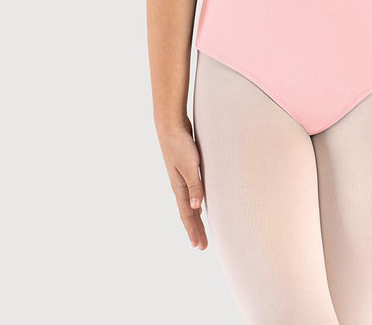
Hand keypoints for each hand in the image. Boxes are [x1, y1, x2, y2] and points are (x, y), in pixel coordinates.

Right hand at [158, 121, 207, 250]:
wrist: (170, 125)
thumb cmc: (181, 144)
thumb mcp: (190, 166)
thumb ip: (194, 186)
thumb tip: (196, 208)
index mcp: (180, 187)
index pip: (187, 215)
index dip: (194, 231)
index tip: (199, 246)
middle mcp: (179, 185)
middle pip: (188, 212)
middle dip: (195, 229)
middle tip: (202, 246)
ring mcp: (181, 177)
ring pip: (189, 203)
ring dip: (195, 218)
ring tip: (200, 230)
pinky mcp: (185, 168)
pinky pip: (190, 192)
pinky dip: (195, 203)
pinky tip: (198, 204)